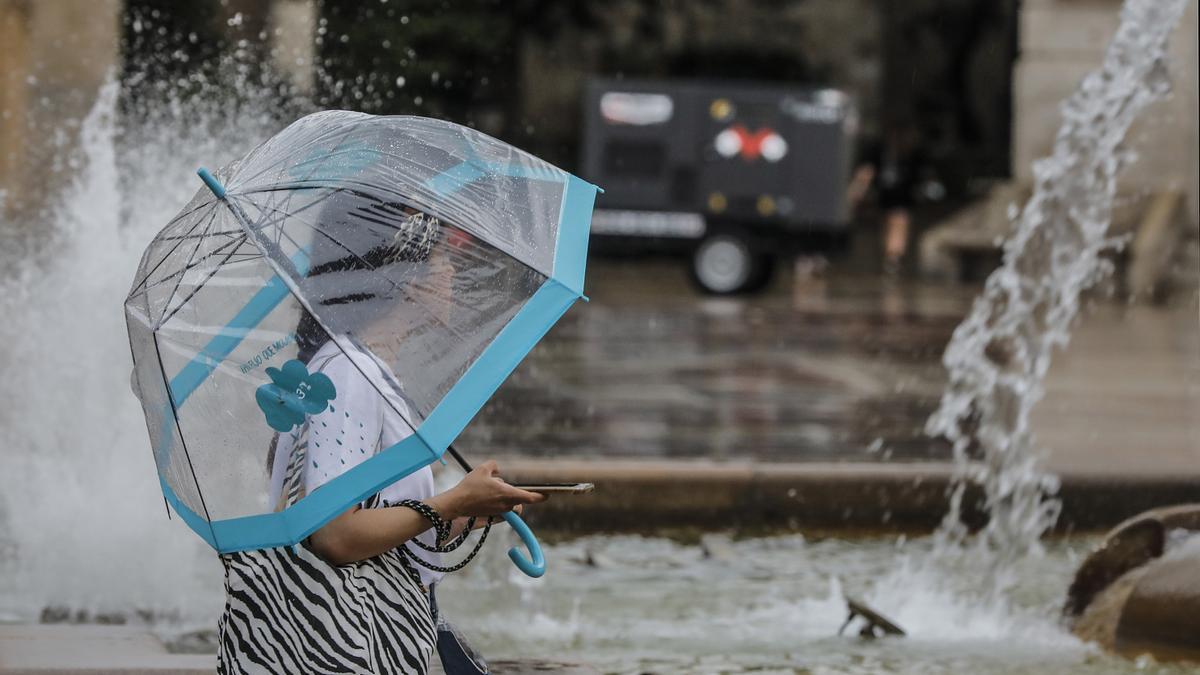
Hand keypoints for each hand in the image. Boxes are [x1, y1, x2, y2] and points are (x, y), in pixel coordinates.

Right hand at [429, 461, 544, 519]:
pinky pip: (501, 507)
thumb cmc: (470, 486)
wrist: (457, 503)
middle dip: (515, 493)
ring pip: (509, 502)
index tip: (547, 495)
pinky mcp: (492, 514)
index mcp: (507, 494)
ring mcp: (499, 511)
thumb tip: (497, 469)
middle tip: (500, 485)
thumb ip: (494, 465)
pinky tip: (484, 494)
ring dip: (505, 496)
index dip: (540, 497)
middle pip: (519, 500)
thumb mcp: (482, 469)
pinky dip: (497, 500)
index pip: (529, 497)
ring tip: (488, 488)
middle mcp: (505, 504)